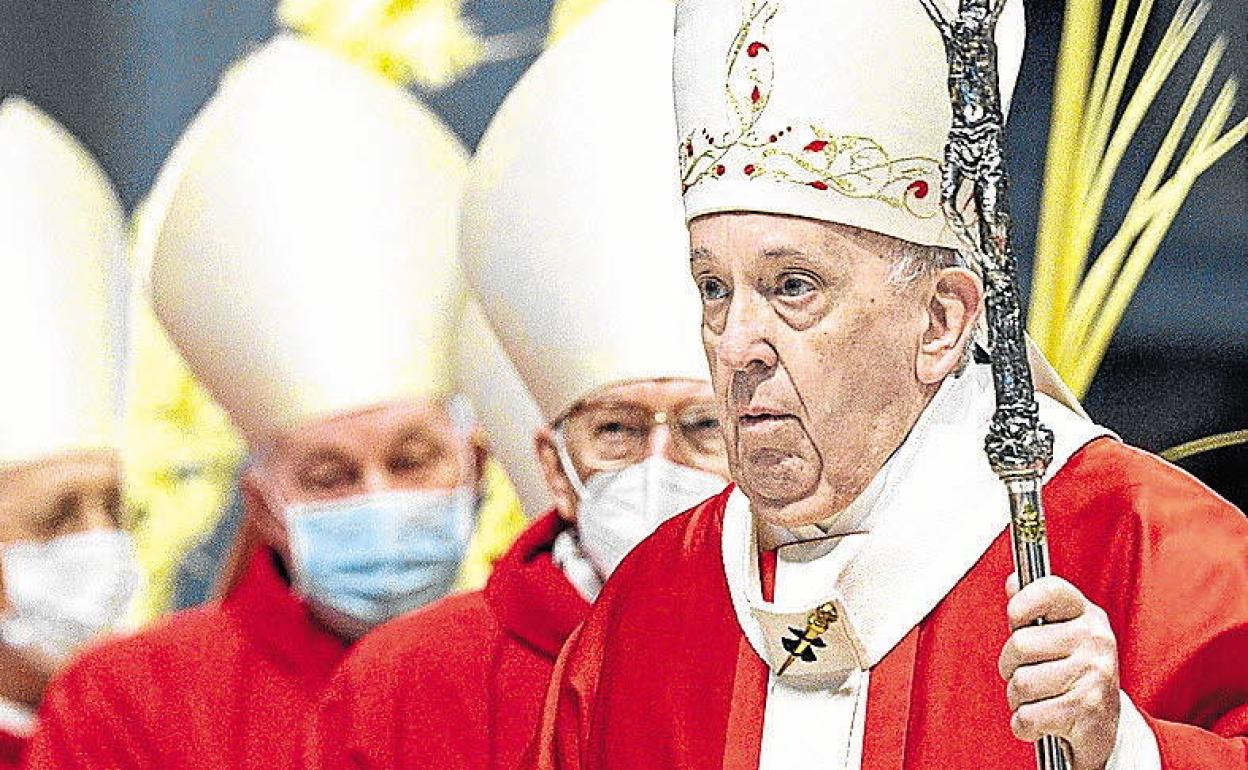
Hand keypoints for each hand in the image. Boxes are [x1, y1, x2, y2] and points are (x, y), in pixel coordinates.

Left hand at [998, 575, 1120, 769]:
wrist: (1106, 729)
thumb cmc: (1072, 677)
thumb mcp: (1059, 636)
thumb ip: (1034, 608)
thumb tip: (1013, 581)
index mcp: (1086, 616)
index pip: (1049, 590)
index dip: (1021, 603)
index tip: (1016, 620)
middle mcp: (1095, 640)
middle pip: (1020, 644)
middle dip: (1010, 666)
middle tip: (1028, 674)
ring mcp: (1095, 674)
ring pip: (1021, 683)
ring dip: (1018, 699)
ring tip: (1039, 700)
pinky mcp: (1088, 710)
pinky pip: (1027, 716)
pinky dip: (1024, 725)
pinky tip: (1043, 722)